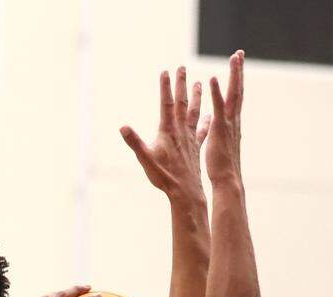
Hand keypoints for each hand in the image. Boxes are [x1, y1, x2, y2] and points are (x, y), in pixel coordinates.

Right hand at [120, 66, 209, 203]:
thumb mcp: (145, 159)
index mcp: (168, 131)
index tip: (166, 71)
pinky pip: (202, 130)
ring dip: (196, 97)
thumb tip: (122, 127)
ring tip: (199, 83)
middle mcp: (181, 131)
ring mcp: (190, 138)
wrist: (186, 192)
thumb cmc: (164, 177)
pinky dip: (206, 121)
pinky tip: (210, 114)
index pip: (167, 104)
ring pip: (195, 113)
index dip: (165, 87)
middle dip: (181, 85)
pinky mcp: (195, 147)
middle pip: (182, 103)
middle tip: (182, 68)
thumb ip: (135, 142)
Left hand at [204, 51, 243, 184]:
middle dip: (239, 71)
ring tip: (234, 57)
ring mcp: (229, 123)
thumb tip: (214, 122)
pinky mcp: (220, 129)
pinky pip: (218, 107)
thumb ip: (218, 130)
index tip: (236, 66)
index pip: (235, 98)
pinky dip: (216, 92)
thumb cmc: (222, 166)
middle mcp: (234, 120)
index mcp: (232, 123)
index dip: (236, 82)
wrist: (227, 180)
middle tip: (239, 53)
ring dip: (234, 74)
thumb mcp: (220, 143)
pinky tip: (211, 78)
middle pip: (238, 90)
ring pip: (233, 94)